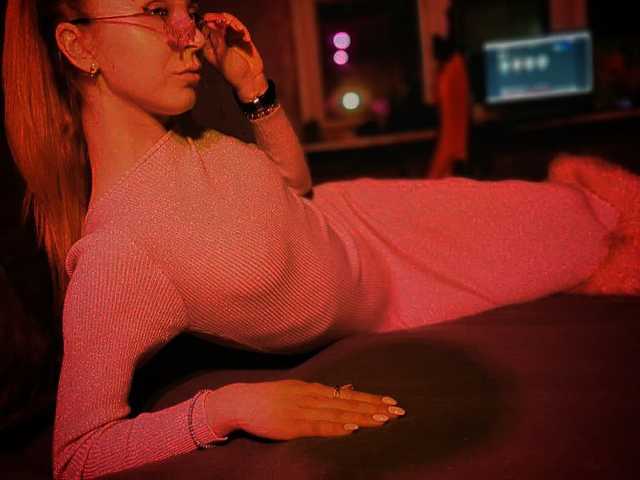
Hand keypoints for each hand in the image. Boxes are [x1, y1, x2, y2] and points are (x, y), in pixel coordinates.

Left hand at [201, 12, 266, 100]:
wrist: (250, 79)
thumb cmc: (233, 72)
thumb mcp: (223, 55)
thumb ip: (218, 38)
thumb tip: (212, 22)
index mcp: (209, 46)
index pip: (205, 28)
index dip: (209, 22)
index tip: (215, 21)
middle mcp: (218, 40)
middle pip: (216, 22)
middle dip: (222, 20)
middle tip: (227, 22)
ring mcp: (230, 38)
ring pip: (229, 23)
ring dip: (234, 23)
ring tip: (239, 29)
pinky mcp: (240, 38)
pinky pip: (240, 28)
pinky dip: (243, 30)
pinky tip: (246, 39)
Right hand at [206, 380, 405, 440]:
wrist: (242, 401)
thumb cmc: (270, 399)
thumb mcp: (297, 391)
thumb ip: (318, 395)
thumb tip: (342, 393)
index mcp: (314, 389)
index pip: (349, 395)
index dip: (371, 399)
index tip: (392, 402)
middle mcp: (313, 396)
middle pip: (349, 403)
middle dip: (375, 407)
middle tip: (398, 411)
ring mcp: (303, 409)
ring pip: (339, 414)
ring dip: (362, 417)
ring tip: (383, 420)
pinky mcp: (293, 424)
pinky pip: (319, 427)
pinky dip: (336, 427)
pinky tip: (352, 429)